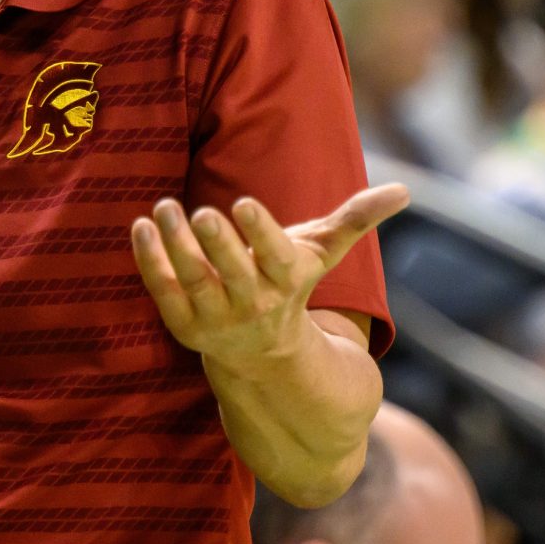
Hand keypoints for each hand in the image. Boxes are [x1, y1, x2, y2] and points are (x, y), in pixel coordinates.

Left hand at [130, 185, 408, 371]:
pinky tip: (140, 226)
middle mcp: (251, 304)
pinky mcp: (182, 323)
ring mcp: (214, 317)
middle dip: (217, 243)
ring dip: (175, 246)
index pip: (274, 257)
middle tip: (200, 210)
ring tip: (165, 208)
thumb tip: (404, 189)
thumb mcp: (321, 252)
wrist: (263, 354)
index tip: (243, 202)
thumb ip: (355, 219)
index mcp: (286, 281)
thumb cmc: (290, 284)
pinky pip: (161, 291)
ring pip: (192, 281)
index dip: (260, 231)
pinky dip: (148, 261)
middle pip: (232, 273)